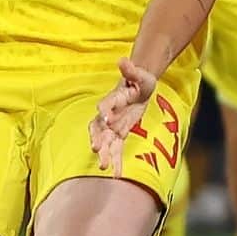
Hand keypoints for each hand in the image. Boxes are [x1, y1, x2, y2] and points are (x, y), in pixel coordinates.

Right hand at [87, 57, 160, 172]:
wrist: (138, 87)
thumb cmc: (139, 80)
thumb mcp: (139, 74)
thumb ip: (130, 70)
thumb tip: (123, 60)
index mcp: (113, 98)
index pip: (106, 104)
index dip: (105, 109)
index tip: (105, 116)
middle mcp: (108, 114)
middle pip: (100, 128)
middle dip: (98, 138)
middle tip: (96, 149)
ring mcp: (112, 126)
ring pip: (105, 142)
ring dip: (104, 154)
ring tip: (103, 167)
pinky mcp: (118, 135)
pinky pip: (116, 150)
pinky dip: (116, 162)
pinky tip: (116, 175)